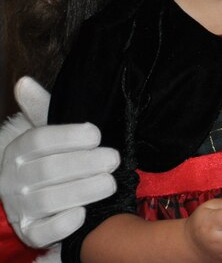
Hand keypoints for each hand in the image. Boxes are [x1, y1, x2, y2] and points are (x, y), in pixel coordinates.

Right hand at [0, 77, 118, 247]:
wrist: (34, 199)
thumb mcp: (48, 132)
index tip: (96, 133)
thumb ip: (41, 108)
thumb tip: (23, 82)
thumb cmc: (50, 158)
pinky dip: (63, 224)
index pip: (39, 140)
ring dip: (82, 191)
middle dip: (84, 164)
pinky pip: (43, 232)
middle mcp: (14, 180)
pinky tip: (83, 213)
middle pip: (47, 170)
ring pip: (48, 201)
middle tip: (113, 158)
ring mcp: (21, 208)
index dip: (68, 136)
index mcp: (18, 152)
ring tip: (110, 183)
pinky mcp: (31, 232)